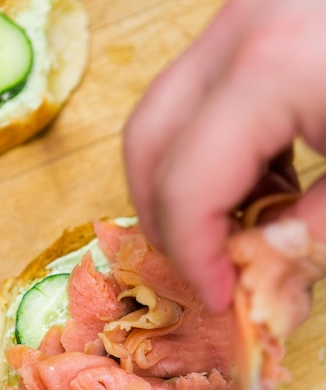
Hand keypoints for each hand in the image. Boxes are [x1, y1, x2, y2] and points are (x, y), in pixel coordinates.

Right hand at [124, 0, 325, 310]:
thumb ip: (320, 229)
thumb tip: (266, 273)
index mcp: (273, 71)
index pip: (187, 183)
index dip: (192, 255)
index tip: (218, 296)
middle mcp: (236, 35)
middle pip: (147, 143)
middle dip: (165, 221)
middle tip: (205, 267)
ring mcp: (239, 19)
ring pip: (161, 118)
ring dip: (182, 186)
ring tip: (235, 226)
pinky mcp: (251, 23)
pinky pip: (196, 99)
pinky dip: (208, 153)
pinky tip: (259, 179)